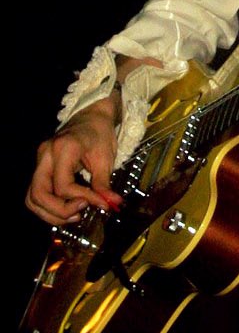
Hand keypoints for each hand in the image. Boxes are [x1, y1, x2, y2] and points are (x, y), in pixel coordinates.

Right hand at [25, 94, 121, 224]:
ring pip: (32, 197)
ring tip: (74, 216)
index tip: (101, 204)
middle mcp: (46, 154)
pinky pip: (35, 193)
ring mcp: (39, 160)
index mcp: (64, 148)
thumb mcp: (106, 158)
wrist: (91, 116)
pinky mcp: (39, 166)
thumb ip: (104, 184)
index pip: (63, 186)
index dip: (81, 200)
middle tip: (80, 214)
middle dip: (58, 211)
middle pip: (39, 194)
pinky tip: (65, 209)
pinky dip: (46, 207)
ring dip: (50, 213)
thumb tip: (112, 205)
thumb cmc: (100, 134)